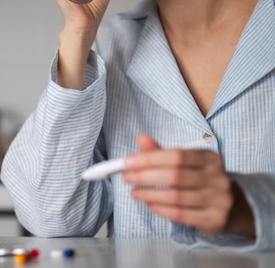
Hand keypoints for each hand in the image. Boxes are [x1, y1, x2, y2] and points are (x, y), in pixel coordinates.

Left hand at [123, 135, 254, 236]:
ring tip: (134, 192)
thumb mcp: (184, 163)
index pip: (177, 155)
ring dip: (150, 194)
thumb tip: (141, 138)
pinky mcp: (214, 219)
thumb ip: (161, 152)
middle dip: (145, 176)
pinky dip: (160, 209)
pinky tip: (149, 204)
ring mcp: (218, 199)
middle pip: (175, 176)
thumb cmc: (199, 180)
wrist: (230, 206)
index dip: (150, 159)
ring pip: (176, 197)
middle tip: (126, 177)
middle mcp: (217, 177)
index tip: (128, 162)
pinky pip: (181, 214)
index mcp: (209, 158)